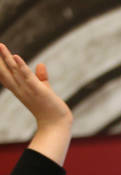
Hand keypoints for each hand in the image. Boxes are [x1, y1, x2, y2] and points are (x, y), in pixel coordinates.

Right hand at [0, 43, 72, 164]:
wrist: (56, 125)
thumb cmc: (49, 108)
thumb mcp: (43, 89)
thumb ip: (40, 77)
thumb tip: (40, 64)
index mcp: (19, 89)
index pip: (5, 75)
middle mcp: (20, 89)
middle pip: (5, 71)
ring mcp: (28, 89)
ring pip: (14, 71)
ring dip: (6, 57)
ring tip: (0, 45)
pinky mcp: (37, 90)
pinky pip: (27, 76)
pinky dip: (22, 66)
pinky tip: (15, 56)